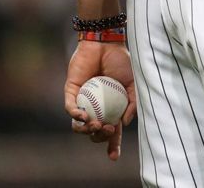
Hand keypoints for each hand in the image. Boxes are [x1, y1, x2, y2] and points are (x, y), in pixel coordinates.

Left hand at [64, 40, 137, 160]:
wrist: (106, 44)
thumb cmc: (121, 62)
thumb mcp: (133, 83)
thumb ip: (132, 103)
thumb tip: (125, 123)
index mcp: (112, 107)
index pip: (112, 131)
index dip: (113, 145)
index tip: (113, 158)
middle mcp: (96, 107)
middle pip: (94, 132)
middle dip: (100, 137)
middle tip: (108, 129)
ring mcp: (82, 100)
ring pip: (79, 125)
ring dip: (87, 130)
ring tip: (96, 124)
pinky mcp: (70, 92)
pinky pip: (70, 109)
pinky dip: (76, 115)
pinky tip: (84, 116)